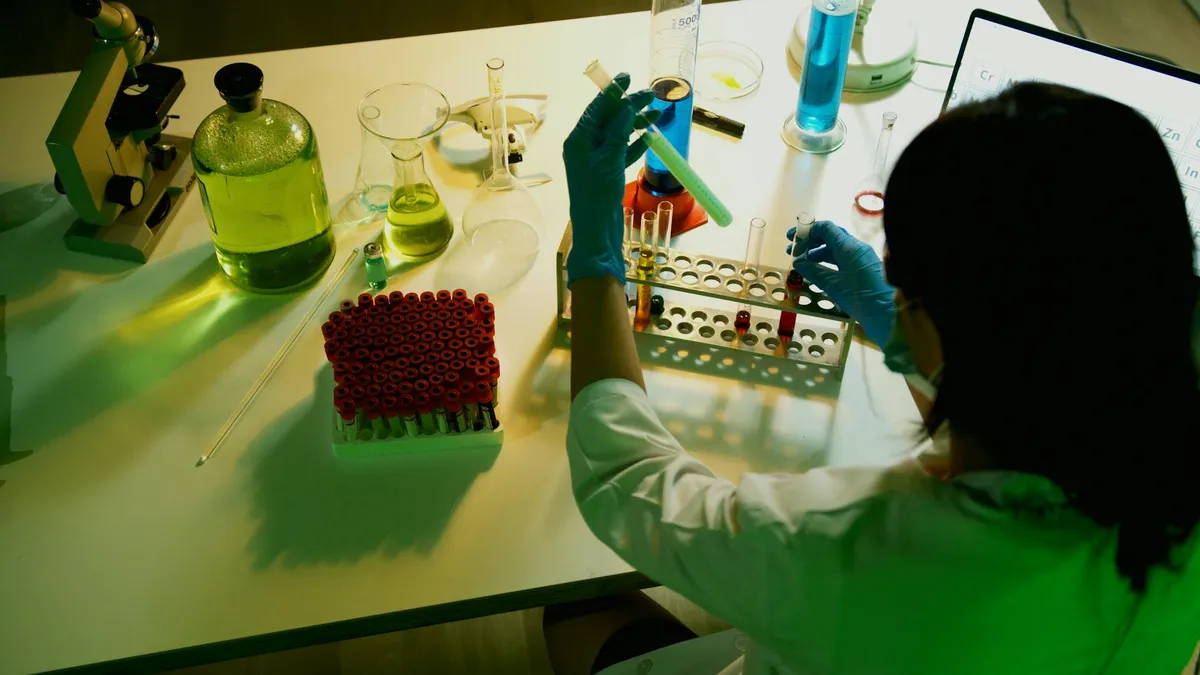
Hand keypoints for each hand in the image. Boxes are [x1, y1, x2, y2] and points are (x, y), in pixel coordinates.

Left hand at [563, 73, 660, 286]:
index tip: (627, 77)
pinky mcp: (608, 171)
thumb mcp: (610, 158)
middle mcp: (585, 146)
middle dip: (630, 106)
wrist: (597, 228)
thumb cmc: (598, 193)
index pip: (597, 108)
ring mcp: (597, 159)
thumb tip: (629, 105)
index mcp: (579, 139)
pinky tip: (652, 135)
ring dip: (637, 123)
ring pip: (619, 134)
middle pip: (609, 118)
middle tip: (652, 95)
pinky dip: (637, 142)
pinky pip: (623, 150)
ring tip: (658, 114)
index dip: (613, 92)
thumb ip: (620, 130)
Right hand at [786, 220, 895, 344]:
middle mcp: (856, 248)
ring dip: (817, 253)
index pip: (826, 228)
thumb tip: (798, 262)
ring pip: (835, 249)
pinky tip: (817, 273)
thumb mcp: (834, 286)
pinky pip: (842, 259)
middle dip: (810, 242)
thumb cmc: (862, 298)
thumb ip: (814, 272)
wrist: (890, 313)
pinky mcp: (863, 269)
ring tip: (802, 265)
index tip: (792, 239)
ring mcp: (861, 258)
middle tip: (793, 251)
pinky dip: (828, 263)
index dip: (807, 231)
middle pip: (830, 236)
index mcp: (849, 247)